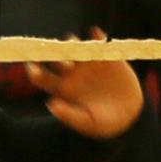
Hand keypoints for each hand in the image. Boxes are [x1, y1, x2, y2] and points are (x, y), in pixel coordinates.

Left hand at [27, 27, 143, 140]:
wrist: (129, 115)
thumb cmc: (104, 124)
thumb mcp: (88, 123)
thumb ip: (69, 116)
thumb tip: (51, 103)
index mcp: (63, 89)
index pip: (42, 77)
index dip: (35, 71)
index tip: (31, 66)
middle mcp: (72, 73)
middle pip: (56, 56)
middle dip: (53, 51)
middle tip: (53, 50)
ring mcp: (89, 63)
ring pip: (74, 45)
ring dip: (73, 43)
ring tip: (76, 48)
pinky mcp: (106, 57)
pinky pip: (99, 41)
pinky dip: (98, 37)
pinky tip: (98, 38)